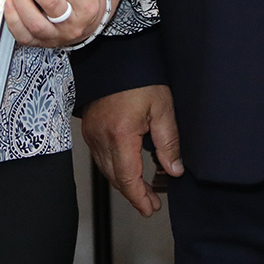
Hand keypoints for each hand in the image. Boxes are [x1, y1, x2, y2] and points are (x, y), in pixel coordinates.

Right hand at [81, 85, 182, 216]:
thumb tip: (174, 170)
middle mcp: (101, 138)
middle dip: (134, 195)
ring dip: (124, 183)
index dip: (139, 198)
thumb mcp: (162, 108)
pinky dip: (115, 169)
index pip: (128, 178)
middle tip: (151, 203)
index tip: (150, 209)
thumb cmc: (139, 76)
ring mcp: (92, 134)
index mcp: (120, 135)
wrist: (114, 55)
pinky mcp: (89, 129)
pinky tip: (128, 169)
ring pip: (106, 170)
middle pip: (116, 178)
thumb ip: (169, 142)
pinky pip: (101, 158)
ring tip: (143, 190)